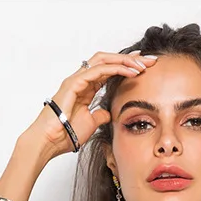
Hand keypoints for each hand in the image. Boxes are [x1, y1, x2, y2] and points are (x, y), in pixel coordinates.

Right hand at [27, 50, 157, 158]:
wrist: (51, 141)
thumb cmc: (66, 134)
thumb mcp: (91, 123)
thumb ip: (100, 115)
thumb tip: (109, 113)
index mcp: (86, 87)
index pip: (109, 70)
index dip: (127, 66)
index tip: (145, 66)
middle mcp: (82, 79)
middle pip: (108, 60)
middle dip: (130, 58)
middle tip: (150, 60)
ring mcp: (77, 79)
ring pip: (104, 60)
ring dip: (125, 61)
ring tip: (143, 64)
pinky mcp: (74, 83)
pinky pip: (98, 70)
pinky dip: (116, 69)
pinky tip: (130, 71)